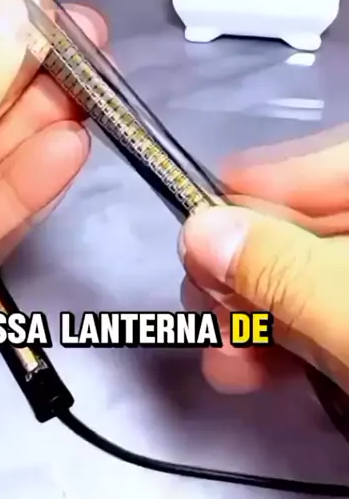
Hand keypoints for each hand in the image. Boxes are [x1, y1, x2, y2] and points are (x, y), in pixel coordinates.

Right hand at [178, 128, 348, 394]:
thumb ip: (283, 270)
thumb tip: (198, 229)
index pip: (329, 161)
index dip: (261, 181)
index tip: (199, 213)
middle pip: (307, 222)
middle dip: (243, 264)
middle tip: (199, 295)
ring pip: (307, 274)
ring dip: (251, 310)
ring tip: (214, 345)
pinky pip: (322, 316)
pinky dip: (282, 340)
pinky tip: (241, 365)